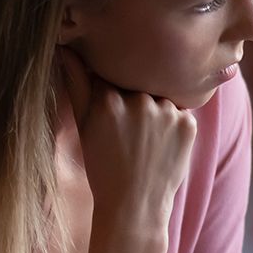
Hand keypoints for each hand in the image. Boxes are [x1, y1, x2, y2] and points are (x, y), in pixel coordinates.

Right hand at [56, 46, 195, 221]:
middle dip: (133, 98)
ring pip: (160, 95)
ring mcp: (166, 112)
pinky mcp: (188, 124)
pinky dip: (173, 124)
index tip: (110, 112)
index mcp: (108, 99)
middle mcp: (139, 101)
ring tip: (145, 139)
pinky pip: (180, 112)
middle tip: (129, 131)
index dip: (110, 89)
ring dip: (155, 109)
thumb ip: (76, 84)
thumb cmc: (104, 166)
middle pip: (137, 83)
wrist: (135, 205)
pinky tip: (162, 145)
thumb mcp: (84, 125)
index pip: (110, 74)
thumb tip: (64, 48)